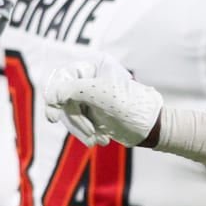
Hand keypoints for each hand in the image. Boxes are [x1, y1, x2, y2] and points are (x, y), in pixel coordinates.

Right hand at [45, 60, 162, 147]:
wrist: (153, 128)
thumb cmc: (132, 107)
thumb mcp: (101, 95)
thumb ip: (73, 90)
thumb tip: (52, 95)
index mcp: (95, 65)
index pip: (63, 77)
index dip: (54, 97)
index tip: (53, 118)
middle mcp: (91, 77)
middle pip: (64, 97)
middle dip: (75, 119)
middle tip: (89, 134)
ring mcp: (90, 94)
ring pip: (69, 112)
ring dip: (82, 129)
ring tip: (97, 141)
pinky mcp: (92, 110)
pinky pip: (77, 121)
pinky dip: (86, 132)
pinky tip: (101, 140)